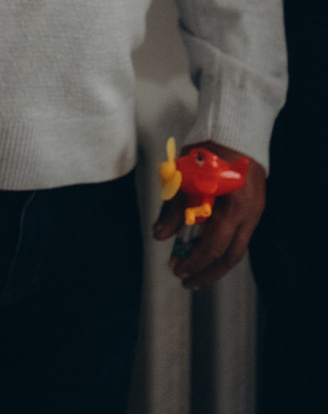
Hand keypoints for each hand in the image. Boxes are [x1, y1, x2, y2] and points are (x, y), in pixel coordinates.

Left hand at [153, 141, 265, 290]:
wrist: (234, 131)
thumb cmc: (207, 151)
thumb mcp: (184, 179)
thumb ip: (173, 209)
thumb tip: (160, 235)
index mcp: (232, 207)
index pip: (214, 246)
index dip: (195, 261)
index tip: (179, 271)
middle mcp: (248, 214)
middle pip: (231, 255)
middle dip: (208, 272)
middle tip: (187, 282)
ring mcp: (253, 211)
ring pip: (236, 247)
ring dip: (214, 261)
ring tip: (194, 270)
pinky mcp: (252, 207)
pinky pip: (237, 234)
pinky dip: (220, 245)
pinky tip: (204, 248)